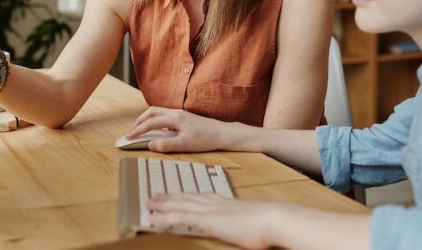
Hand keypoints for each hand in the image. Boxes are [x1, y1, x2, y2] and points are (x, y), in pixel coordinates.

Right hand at [126, 106, 227, 152]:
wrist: (223, 133)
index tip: (128, 137)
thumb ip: (166, 145)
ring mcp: (180, 114)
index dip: (138, 130)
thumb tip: (150, 144)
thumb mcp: (185, 145)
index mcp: (175, 118)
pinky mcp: (184, 117)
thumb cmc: (206, 139)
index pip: (150, 122)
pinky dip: (156, 121)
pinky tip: (157, 131)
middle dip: (139, 121)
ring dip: (147, 119)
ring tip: (140, 130)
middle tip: (131, 132)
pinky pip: (165, 116)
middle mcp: (176, 113)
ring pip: (158, 112)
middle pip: (151, 112)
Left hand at [147, 194, 276, 248]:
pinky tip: (153, 219)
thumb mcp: (252, 221)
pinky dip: (164, 217)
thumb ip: (244, 222)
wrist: (272, 219)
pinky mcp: (206, 220)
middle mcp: (214, 202)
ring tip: (149, 203)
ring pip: (179, 204)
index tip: (177, 194)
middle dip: (169, 196)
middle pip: (186, 197)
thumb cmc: (268, 224)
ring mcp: (209, 210)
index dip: (186, 195)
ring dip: (162, 203)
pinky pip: (179, 217)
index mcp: (225, 202)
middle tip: (155, 195)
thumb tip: (245, 227)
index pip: (200, 196)